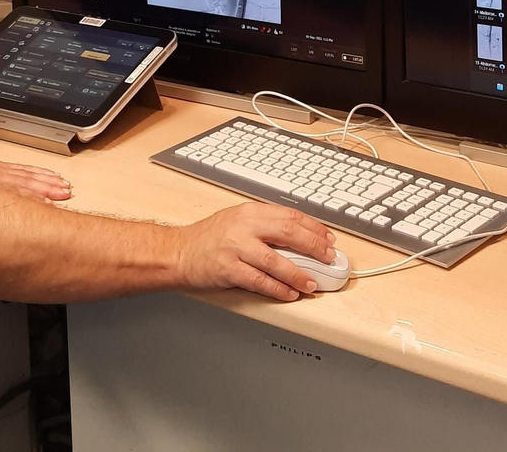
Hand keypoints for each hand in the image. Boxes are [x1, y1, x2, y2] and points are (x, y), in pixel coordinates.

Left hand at [0, 146, 71, 200]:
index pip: (12, 192)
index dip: (30, 199)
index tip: (48, 205)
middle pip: (25, 182)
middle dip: (47, 189)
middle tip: (65, 194)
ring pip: (27, 175)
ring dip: (47, 181)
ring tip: (64, 187)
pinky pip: (23, 169)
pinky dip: (38, 173)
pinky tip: (48, 175)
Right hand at [176, 202, 335, 300]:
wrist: (178, 252)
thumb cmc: (208, 238)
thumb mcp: (237, 220)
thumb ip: (265, 225)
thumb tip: (299, 238)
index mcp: (250, 212)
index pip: (290, 216)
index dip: (314, 228)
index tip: (328, 239)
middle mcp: (244, 227)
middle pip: (289, 233)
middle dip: (314, 247)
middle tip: (328, 258)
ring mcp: (236, 248)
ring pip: (276, 261)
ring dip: (299, 274)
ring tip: (312, 283)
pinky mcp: (229, 269)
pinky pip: (260, 281)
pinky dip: (278, 289)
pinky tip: (289, 293)